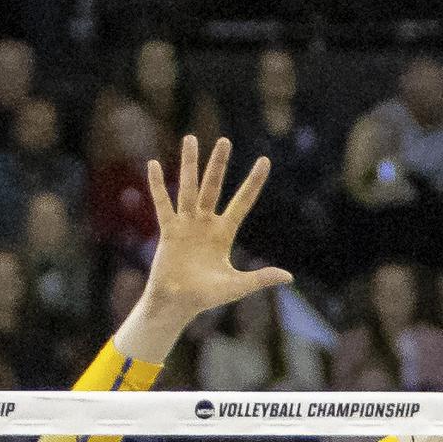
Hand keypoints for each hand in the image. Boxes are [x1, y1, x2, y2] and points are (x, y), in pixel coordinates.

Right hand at [139, 136, 284, 322]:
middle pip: (214, 186)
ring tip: (190, 138)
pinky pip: (163, 203)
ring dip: (190, 164)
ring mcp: (186, 224)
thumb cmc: (207, 296)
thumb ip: (260, 278)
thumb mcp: (237, 286)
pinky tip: (153, 165)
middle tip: (224, 140)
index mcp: (225, 232)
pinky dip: (157, 185)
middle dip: (219, 163)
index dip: (253, 182)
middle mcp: (206, 223)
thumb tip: (288, 277)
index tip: (264, 161)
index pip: (242, 201)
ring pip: (189, 187)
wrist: (178, 303)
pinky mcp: (168, 230)